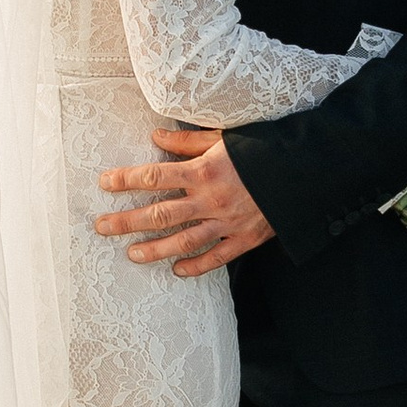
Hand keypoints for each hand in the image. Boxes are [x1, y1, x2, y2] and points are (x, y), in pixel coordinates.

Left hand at [95, 127, 275, 275]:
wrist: (305, 170)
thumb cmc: (264, 148)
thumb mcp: (224, 136)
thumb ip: (188, 140)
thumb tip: (155, 135)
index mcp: (204, 170)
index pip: (154, 176)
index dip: (126, 180)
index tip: (104, 183)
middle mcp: (211, 199)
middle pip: (160, 214)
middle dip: (127, 221)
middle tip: (102, 227)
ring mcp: (228, 222)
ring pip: (183, 241)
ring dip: (154, 249)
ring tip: (132, 254)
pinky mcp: (246, 238)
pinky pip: (216, 258)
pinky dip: (196, 266)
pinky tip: (177, 270)